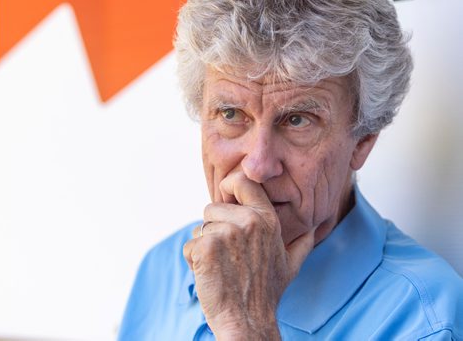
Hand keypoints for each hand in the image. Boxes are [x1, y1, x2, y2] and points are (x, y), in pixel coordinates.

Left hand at [183, 171, 314, 339]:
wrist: (248, 322)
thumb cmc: (266, 293)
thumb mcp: (290, 264)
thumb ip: (301, 243)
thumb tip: (313, 230)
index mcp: (267, 218)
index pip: (242, 181)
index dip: (228, 188)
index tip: (225, 202)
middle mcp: (249, 221)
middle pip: (212, 208)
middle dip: (213, 229)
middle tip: (228, 255)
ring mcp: (227, 233)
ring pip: (200, 228)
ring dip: (204, 247)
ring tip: (222, 266)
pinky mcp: (206, 247)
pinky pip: (190, 245)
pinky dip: (193, 261)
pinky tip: (211, 275)